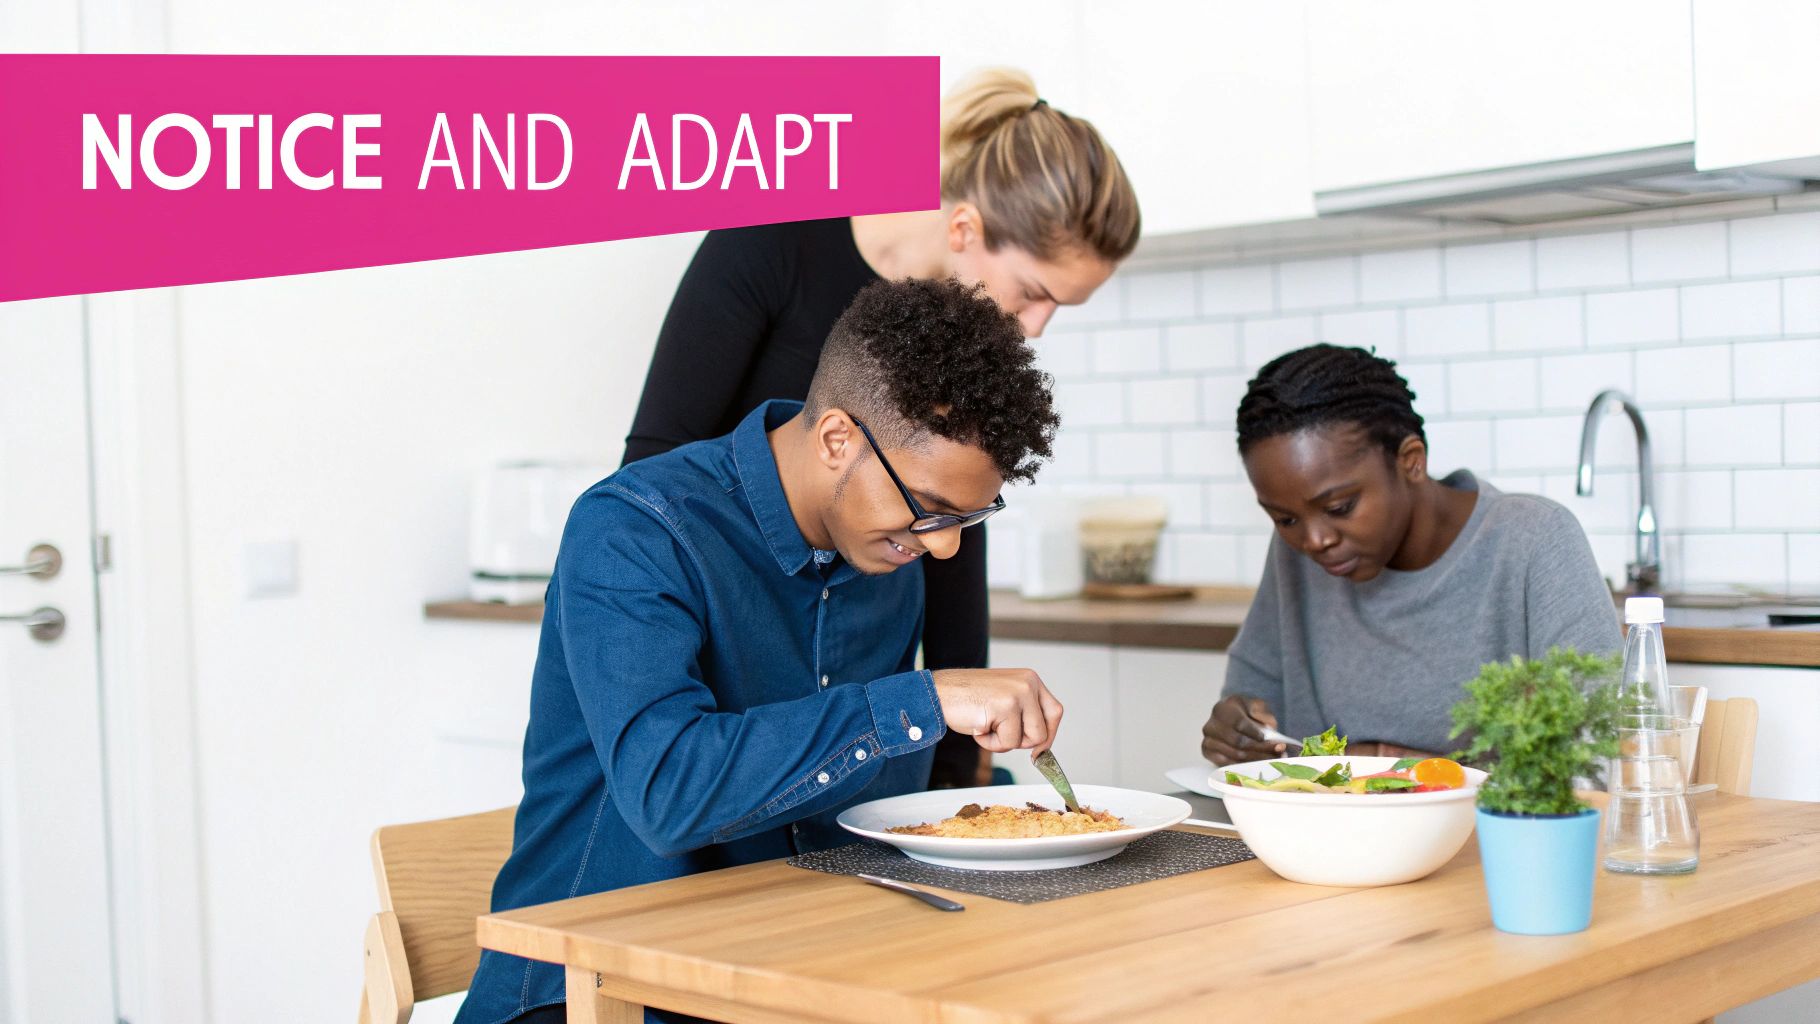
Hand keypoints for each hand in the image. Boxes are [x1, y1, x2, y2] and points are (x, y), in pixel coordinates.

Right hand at [931, 668, 1063, 754]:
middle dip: (1024, 743)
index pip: (1055, 712)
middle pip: (1044, 730)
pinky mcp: (1006, 706)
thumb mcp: (1004, 700)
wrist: (938, 694)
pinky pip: (1008, 742)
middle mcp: (1028, 683)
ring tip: (986, 725)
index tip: (1039, 752)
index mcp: (1030, 679)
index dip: (1049, 735)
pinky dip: (991, 743)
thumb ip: (1024, 715)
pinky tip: (978, 726)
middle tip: (1000, 734)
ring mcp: (1018, 693)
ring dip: (1004, 742)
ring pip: (1028, 740)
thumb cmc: (967, 699)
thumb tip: (1042, 746)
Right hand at [1201, 695, 1286, 765]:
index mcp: (1223, 709)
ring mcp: (1207, 740)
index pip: (1240, 724)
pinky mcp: (1207, 753)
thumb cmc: (1246, 713)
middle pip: (1238, 742)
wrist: (1232, 719)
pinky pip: (1228, 764)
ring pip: (1235, 755)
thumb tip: (1268, 728)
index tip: (1274, 741)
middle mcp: (1211, 725)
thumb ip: (1263, 714)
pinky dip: (1246, 766)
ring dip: (1257, 760)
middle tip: (1280, 753)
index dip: (1257, 734)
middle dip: (1262, 750)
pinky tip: (1259, 765)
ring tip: (1274, 759)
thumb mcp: (1257, 707)